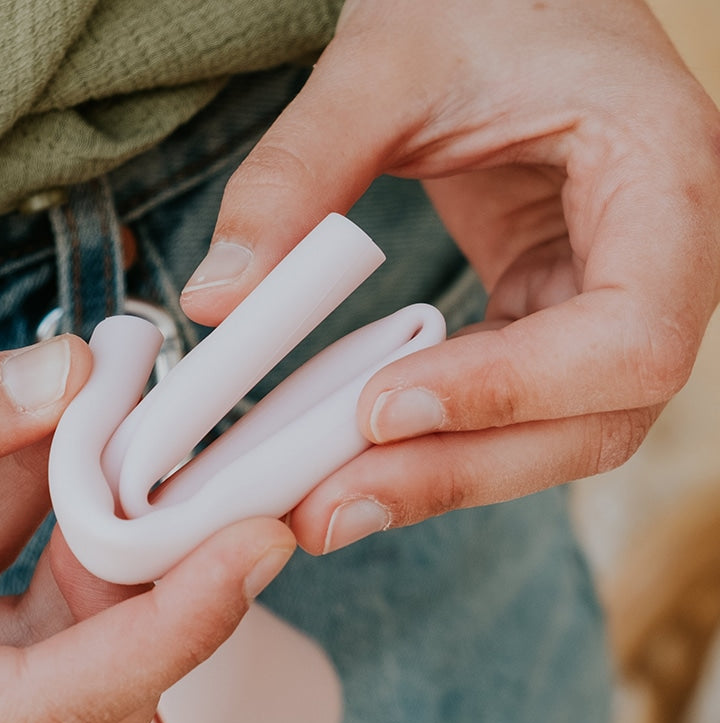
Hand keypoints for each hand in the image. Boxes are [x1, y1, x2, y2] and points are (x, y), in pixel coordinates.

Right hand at [0, 340, 294, 722]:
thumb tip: (70, 382)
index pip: (35, 719)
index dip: (160, 643)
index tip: (247, 557)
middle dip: (141, 634)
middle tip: (189, 513)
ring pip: (43, 674)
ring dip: (97, 574)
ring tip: (118, 457)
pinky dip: (33, 529)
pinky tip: (41, 449)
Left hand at [181, 0, 719, 553]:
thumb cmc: (481, 0)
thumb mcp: (387, 60)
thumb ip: (299, 172)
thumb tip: (220, 297)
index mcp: (663, 179)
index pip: (629, 334)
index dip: (513, 390)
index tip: (379, 407)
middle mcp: (660, 261)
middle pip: (595, 420)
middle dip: (459, 470)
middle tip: (329, 509)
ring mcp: (608, 301)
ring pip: (553, 438)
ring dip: (439, 479)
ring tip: (323, 506)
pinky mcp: (550, 322)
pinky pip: (508, 412)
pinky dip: (434, 444)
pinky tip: (351, 461)